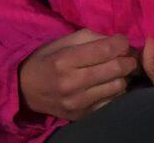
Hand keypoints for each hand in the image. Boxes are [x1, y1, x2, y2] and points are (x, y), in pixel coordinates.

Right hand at [18, 28, 141, 122]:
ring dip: (123, 76)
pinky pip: (112, 102)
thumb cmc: (48, 59)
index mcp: (66, 60)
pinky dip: (115, 91)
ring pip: (118, 86)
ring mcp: (78, 103)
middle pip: (116, 69)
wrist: (25, 89)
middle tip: (126, 56)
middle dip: (128, 59)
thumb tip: (120, 43)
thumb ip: (93, 38)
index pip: (106, 50)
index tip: (121, 41)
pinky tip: (108, 84)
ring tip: (117, 70)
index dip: (121, 43)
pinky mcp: (82, 115)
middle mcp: (72, 83)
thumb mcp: (65, 41)